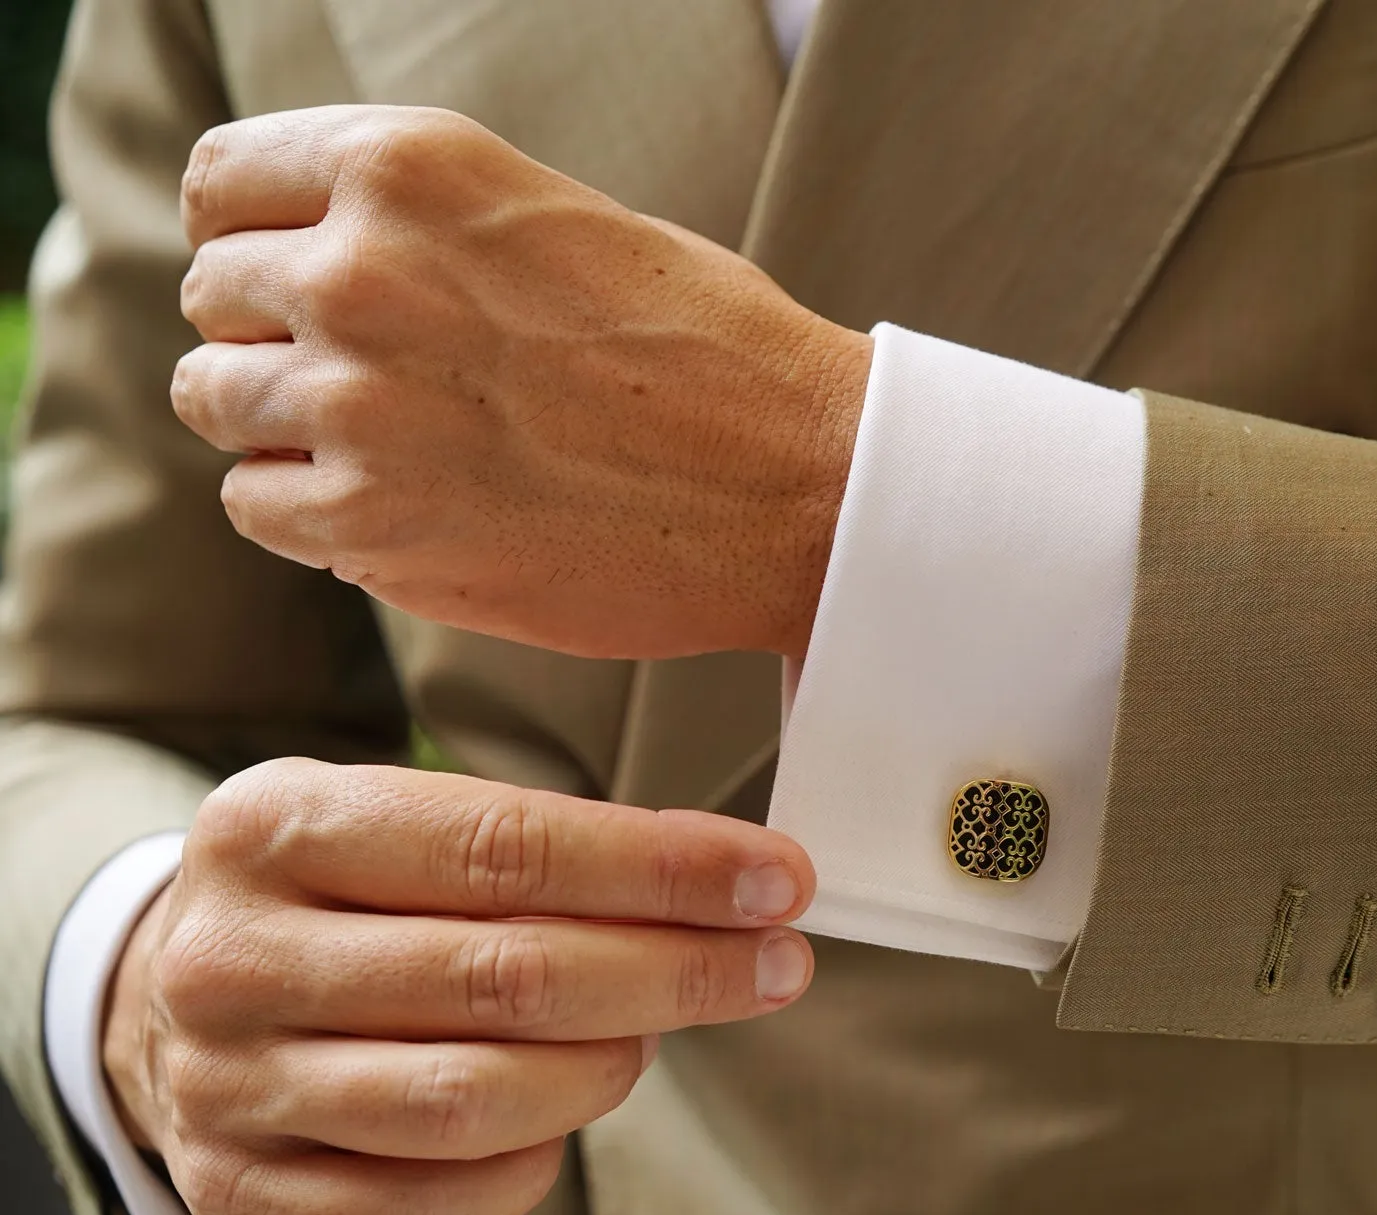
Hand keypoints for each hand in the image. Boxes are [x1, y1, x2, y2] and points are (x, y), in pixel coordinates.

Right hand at [102, 758, 814, 1214]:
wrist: (166, 995)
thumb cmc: (332, 895)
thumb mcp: (396, 822)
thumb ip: (536, 845)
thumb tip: (728, 883)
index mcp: (275, 827)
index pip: (503, 846)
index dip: (660, 868)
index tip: (774, 879)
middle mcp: (233, 958)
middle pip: (504, 975)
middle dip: (675, 970)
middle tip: (774, 962)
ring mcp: (226, 1086)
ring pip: (473, 1098)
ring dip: (609, 1067)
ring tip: (658, 1034)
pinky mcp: (241, 1193)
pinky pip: (429, 1203)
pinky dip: (532, 1163)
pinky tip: (569, 1111)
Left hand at [170, 105, 871, 661]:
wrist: (798, 484)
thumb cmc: (709, 351)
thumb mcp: (560, 219)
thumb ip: (423, 226)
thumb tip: (311, 263)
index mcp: (411, 167)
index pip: (224, 182)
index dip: (251, 233)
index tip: (289, 276)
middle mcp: (362, 271)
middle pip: (215, 293)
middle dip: (274, 333)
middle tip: (374, 377)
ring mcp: (356, 401)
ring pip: (215, 399)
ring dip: (283, 423)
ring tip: (389, 444)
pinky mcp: (370, 522)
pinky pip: (256, 503)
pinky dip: (310, 510)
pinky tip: (403, 504)